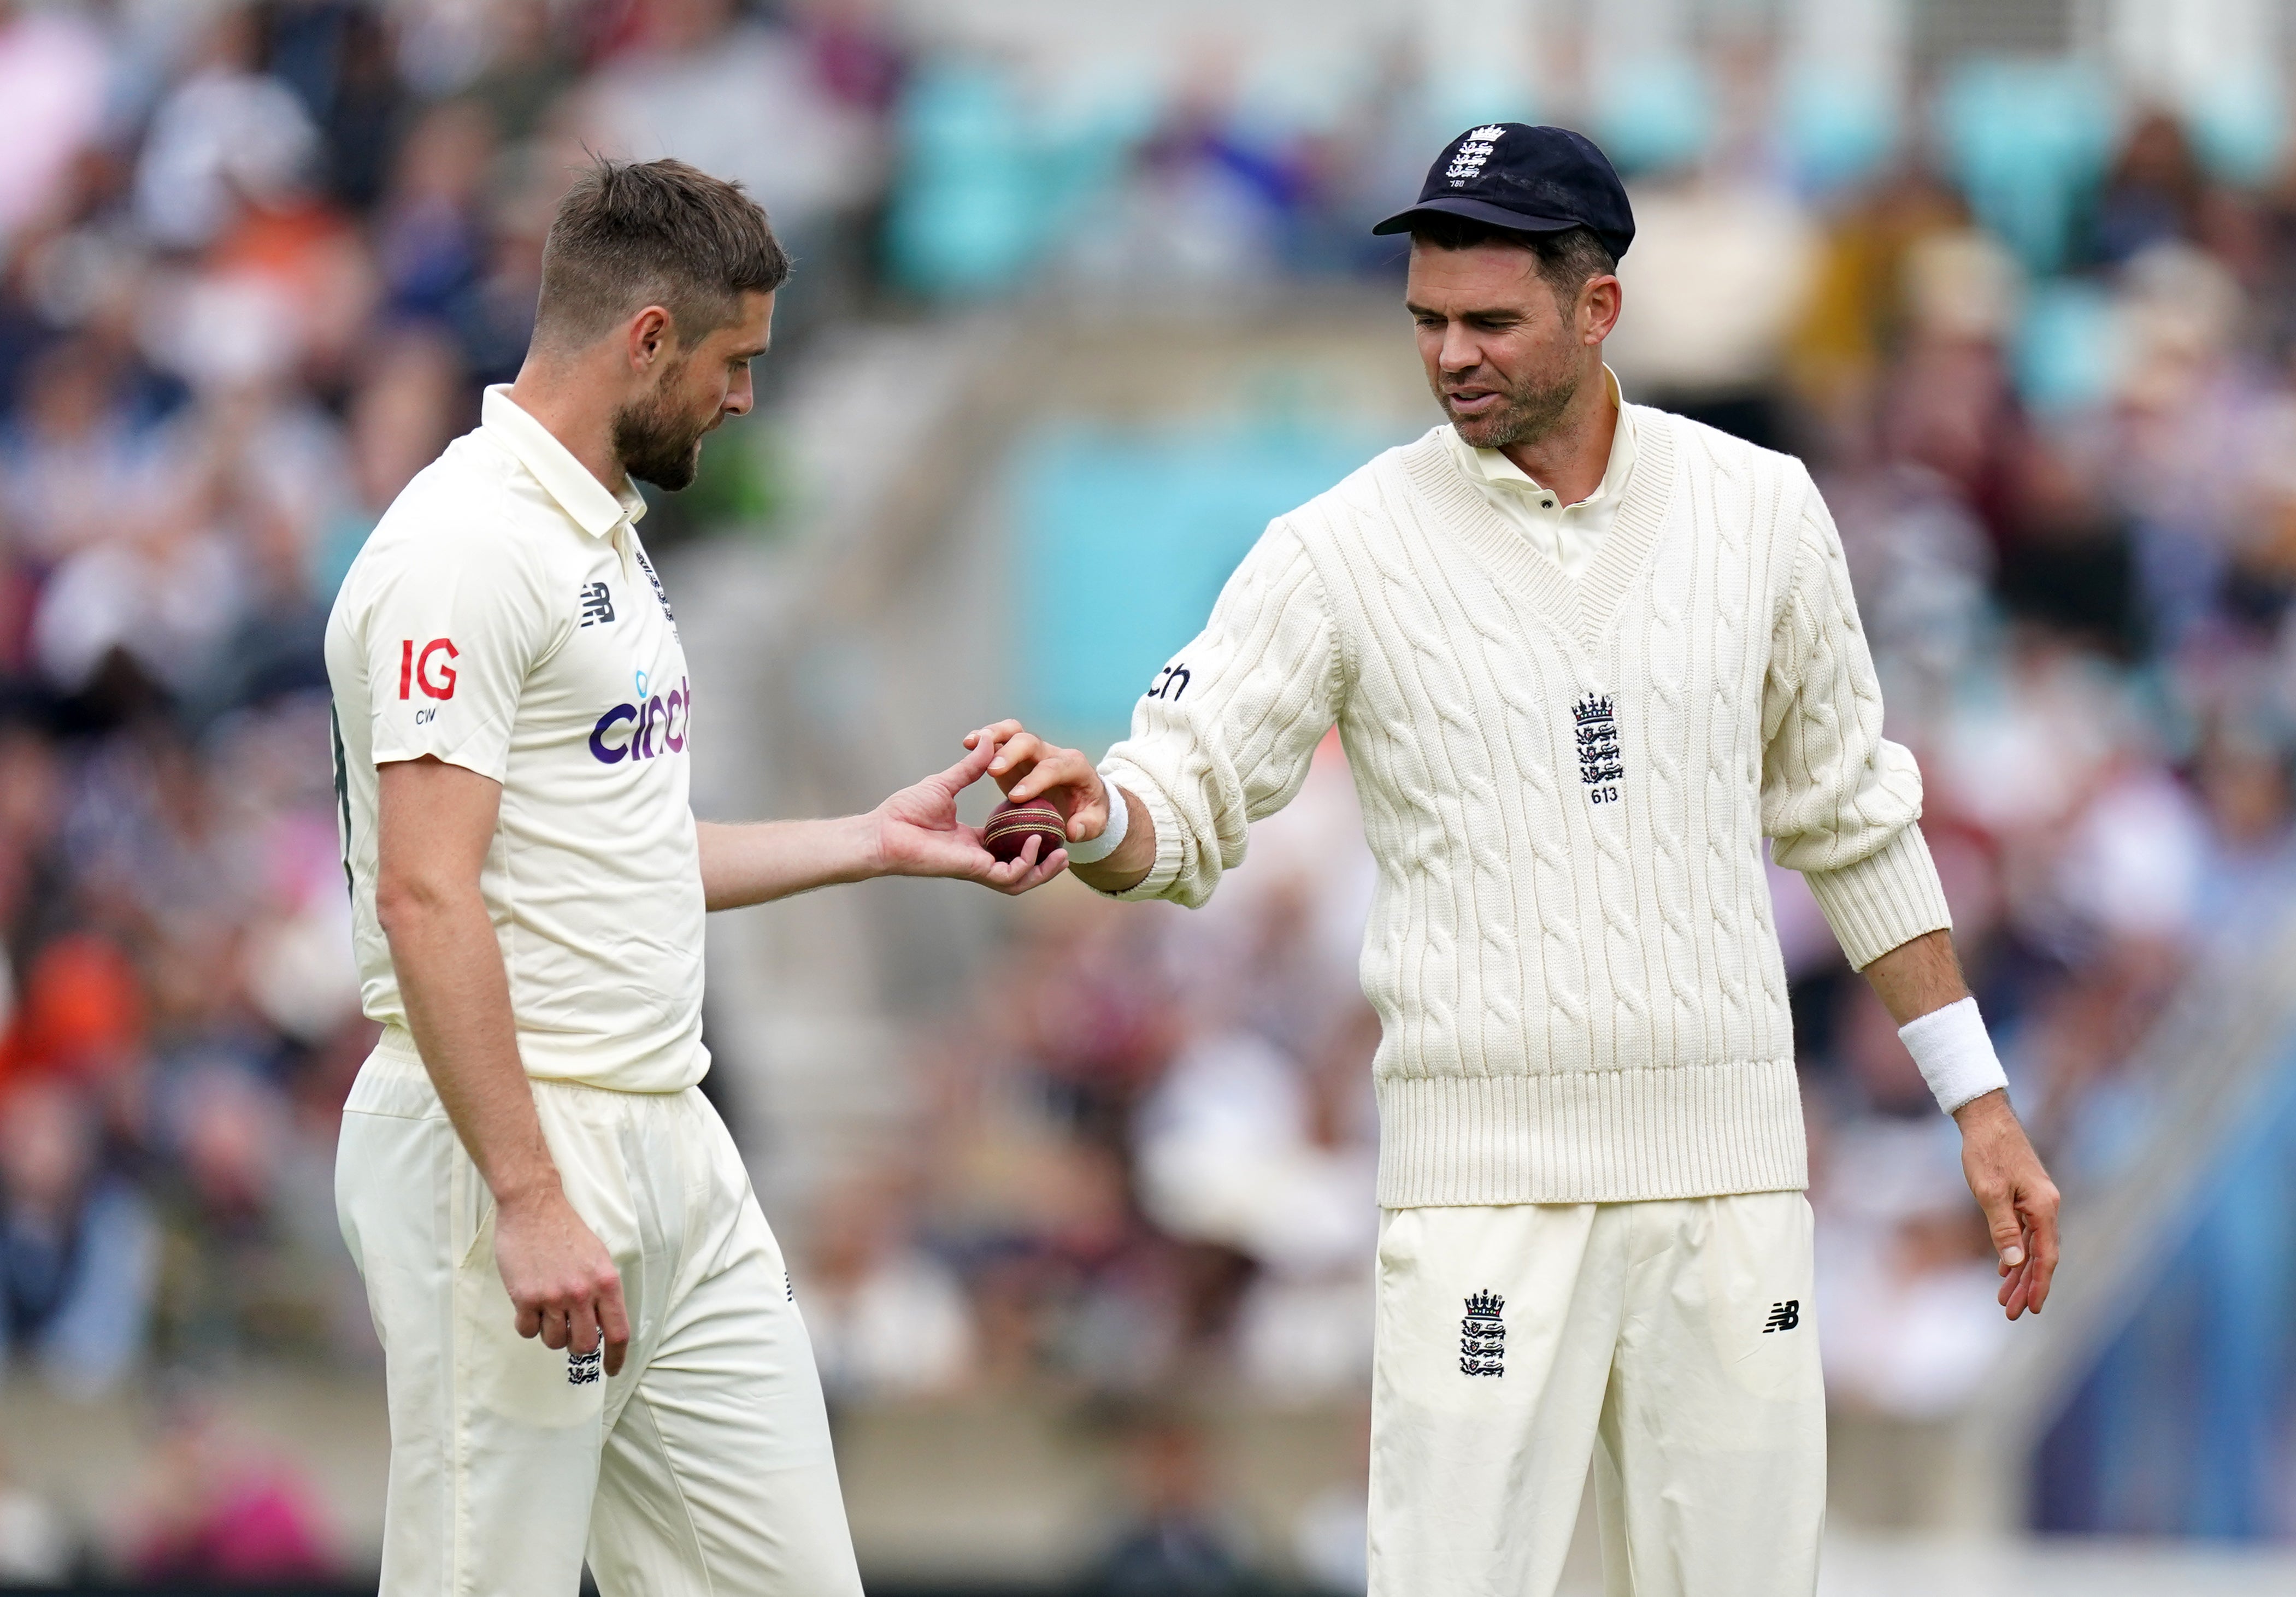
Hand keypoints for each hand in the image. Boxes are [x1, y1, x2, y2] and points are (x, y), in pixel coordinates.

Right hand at [493, 1184, 631, 1375]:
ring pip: (554, 1341)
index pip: (618, 1332)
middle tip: (569, 1333)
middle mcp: (582, 1292)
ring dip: (551, 1334)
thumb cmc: (566, 1231)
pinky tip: (529, 1307)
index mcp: (606, 1282)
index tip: (613, 1369)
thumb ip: (602, 1292)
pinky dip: (528, 1325)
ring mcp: (553, 1296)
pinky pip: (527, 1331)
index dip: (616, 1357)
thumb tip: (601, 1326)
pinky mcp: (526, 1297)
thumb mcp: (598, 1258)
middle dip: (577, 1346)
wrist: (534, 1207)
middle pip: (584, 1345)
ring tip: (548, 1310)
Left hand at [871, 728, 1068, 894]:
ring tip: (1062, 855)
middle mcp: (979, 857)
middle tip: (1065, 849)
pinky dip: (1026, 864)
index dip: (1033, 838)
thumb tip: (988, 742)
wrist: (882, 830)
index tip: (1049, 821)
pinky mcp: (972, 869)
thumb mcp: (945, 783)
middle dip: (1046, 863)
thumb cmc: (904, 811)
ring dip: (1043, 870)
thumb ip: (971, 769)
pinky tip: (1036, 843)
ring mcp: (977, 866)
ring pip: (1020, 880)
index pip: (1011, 845)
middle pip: (1022, 869)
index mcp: (974, 841)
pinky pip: (1009, 875)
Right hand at [967, 720, 1109, 846]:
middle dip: (1011, 753)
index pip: (1054, 768)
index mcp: (1074, 767)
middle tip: (992, 771)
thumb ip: (1087, 826)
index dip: (1036, 780)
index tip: (1016, 797)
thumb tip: (1073, 830)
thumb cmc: (1088, 810)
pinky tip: (969, 743)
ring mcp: (1032, 752)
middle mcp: (1051, 753)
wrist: (1081, 797)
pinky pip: (1000, 738)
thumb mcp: (1095, 822)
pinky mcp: (1014, 754)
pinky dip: (984, 737)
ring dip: (994, 734)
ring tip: (973, 744)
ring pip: (1013, 731)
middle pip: (1030, 742)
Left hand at [1954, 1089, 2060, 1319]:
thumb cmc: (1986, 1151)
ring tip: (2005, 1299)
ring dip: (2020, 1273)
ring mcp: (2037, 1201)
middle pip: (2041, 1256)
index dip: (2039, 1285)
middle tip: (2012, 1313)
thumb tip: (2014, 1264)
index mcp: (2043, 1207)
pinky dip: (2015, 1252)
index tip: (2032, 1310)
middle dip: (2028, 1286)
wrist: (1986, 1118)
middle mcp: (2046, 1206)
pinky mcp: (2025, 1196)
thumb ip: (2002, 1228)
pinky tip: (2004, 1270)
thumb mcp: (1988, 1191)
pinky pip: (2024, 1233)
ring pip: (2032, 1246)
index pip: (2046, 1256)